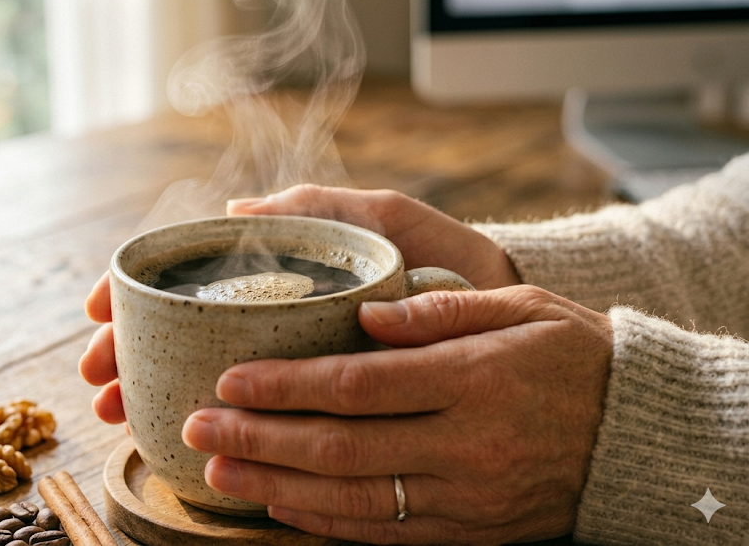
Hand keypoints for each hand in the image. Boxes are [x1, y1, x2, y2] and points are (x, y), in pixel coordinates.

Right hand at [80, 185, 521, 423]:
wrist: (504, 319)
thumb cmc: (444, 259)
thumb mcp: (383, 218)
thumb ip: (318, 205)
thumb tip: (233, 207)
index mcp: (280, 273)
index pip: (186, 279)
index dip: (130, 293)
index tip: (94, 311)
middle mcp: (273, 319)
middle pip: (175, 334)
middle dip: (123, 353)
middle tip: (95, 382)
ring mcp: (288, 363)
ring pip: (198, 378)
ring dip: (146, 393)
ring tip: (115, 414)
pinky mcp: (315, 405)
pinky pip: (250, 418)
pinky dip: (207, 427)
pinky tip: (172, 441)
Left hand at [181, 285, 612, 544]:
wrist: (633, 432)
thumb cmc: (570, 354)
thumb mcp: (519, 307)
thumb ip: (440, 311)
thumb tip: (365, 314)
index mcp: (473, 379)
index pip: (358, 384)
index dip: (286, 385)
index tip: (230, 380)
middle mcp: (465, 444)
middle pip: (341, 446)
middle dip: (260, 439)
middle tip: (198, 428)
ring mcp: (466, 495)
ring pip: (353, 498)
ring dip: (277, 487)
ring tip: (219, 471)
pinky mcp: (468, 529)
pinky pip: (385, 534)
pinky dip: (326, 523)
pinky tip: (280, 508)